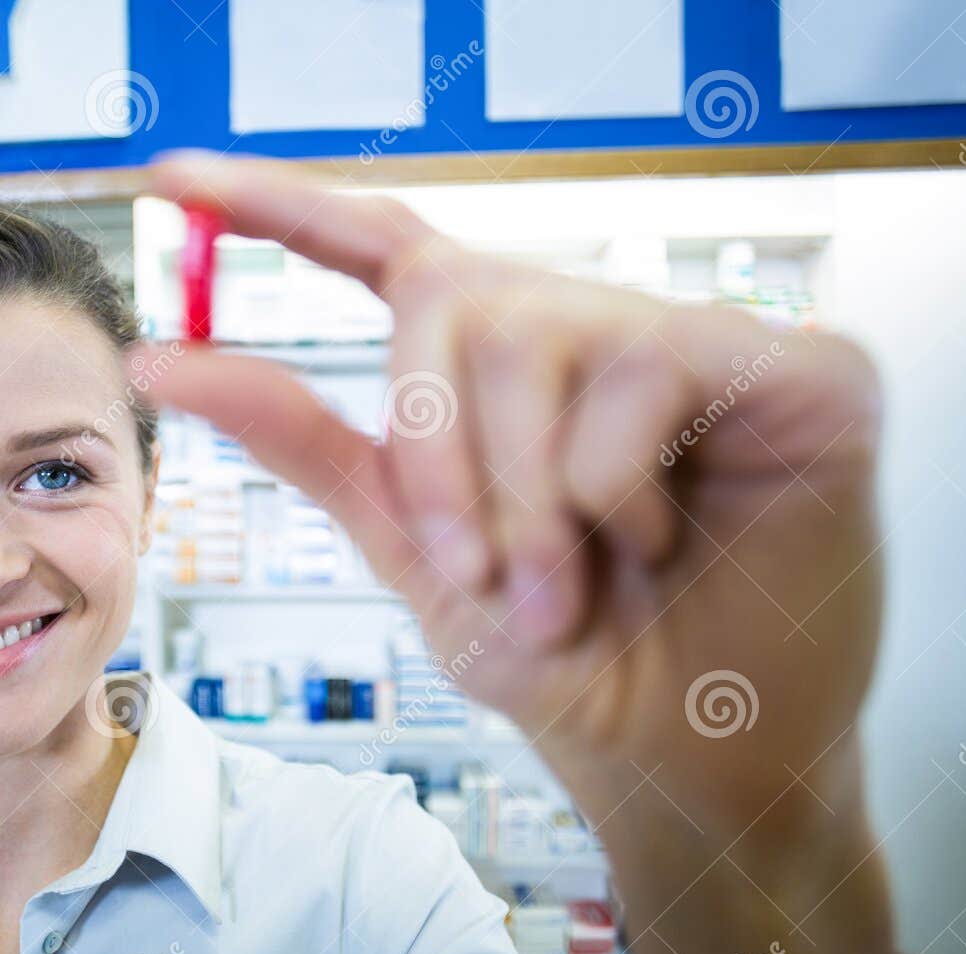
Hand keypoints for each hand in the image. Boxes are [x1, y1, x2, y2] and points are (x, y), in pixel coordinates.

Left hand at [141, 152, 906, 953]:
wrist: (683, 766)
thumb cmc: (570, 663)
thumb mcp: (414, 550)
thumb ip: (307, 442)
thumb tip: (165, 358)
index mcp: (502, 372)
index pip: (388, 246)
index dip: (281, 204)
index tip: (169, 176)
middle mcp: (595, 333)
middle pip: (454, 296)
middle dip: (436, 454)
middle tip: (472, 574)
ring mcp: (696, 340)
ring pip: (537, 333)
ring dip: (524, 498)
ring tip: (565, 593)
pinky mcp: (800, 367)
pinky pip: (648, 364)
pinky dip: (611, 485)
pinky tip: (657, 546)